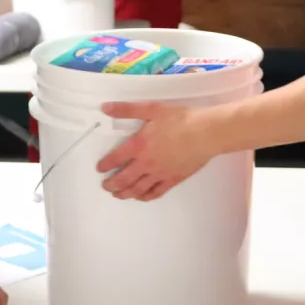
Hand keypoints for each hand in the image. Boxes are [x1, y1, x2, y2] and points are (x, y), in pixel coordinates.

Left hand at [96, 102, 214, 200]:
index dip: (105, 165)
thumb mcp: (151, 109)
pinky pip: (156, 192)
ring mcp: (160, 174)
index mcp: (139, 145)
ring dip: (125, 193)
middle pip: (124, 179)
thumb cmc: (179, 119)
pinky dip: (146, 196)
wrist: (205, 133)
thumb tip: (105, 108)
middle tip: (106, 186)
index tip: (99, 169)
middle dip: (112, 184)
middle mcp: (146, 163)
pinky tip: (141, 197)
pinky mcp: (173, 180)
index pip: (116, 158)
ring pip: (138, 189)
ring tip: (118, 195)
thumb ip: (127, 109)